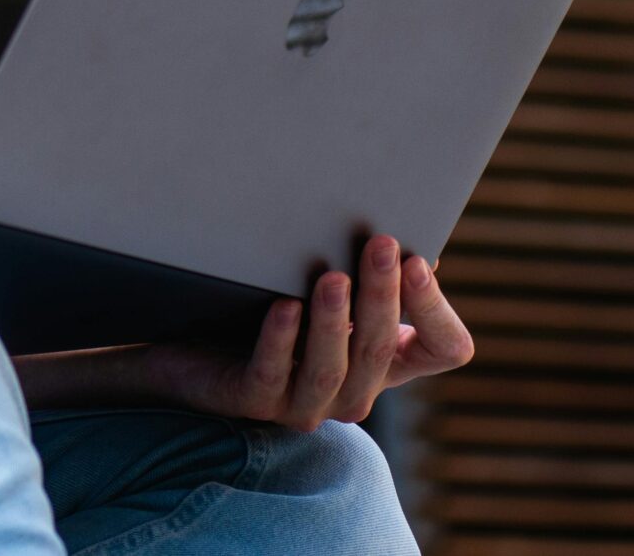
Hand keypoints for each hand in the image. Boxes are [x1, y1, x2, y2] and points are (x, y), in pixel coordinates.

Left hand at [128, 236, 473, 430]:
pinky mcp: (253, 403)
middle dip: (382, 294)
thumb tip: (409, 229)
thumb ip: (365, 271)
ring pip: (331, 368)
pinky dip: (280, 340)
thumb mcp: (328, 289)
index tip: (419, 258)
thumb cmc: (269, 307)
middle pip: (381, 349)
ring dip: (334, 320)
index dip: (435, 308)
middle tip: (380, 243)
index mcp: (386, 360)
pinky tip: (283, 306)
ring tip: (332, 276)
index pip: (443, 348)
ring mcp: (305, 403)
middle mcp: (355, 390)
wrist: (190, 348)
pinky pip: (271, 376)